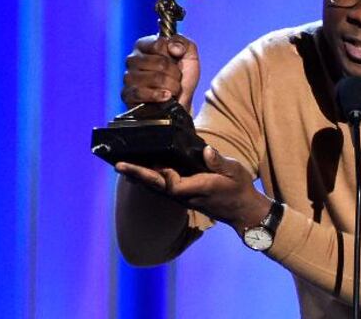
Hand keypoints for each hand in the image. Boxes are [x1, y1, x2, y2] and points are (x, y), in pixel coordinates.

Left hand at [115, 146, 271, 233]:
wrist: (241, 210)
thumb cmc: (239, 188)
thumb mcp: (236, 171)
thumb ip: (220, 162)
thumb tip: (206, 151)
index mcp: (199, 188)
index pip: (174, 185)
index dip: (166, 176)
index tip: (163, 165)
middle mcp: (186, 196)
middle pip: (157, 186)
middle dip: (138, 175)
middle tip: (119, 164)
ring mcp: (182, 197)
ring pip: (156, 188)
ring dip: (138, 177)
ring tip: (120, 166)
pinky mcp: (181, 196)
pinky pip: (160, 188)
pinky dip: (147, 179)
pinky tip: (137, 173)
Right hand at [122, 34, 199, 110]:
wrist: (182, 102)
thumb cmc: (182, 77)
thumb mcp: (188, 54)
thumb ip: (183, 42)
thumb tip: (173, 47)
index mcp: (144, 45)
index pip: (159, 44)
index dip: (174, 54)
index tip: (177, 59)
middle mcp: (133, 59)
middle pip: (160, 62)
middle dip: (175, 73)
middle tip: (176, 78)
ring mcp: (128, 77)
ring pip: (156, 78)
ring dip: (171, 86)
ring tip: (172, 89)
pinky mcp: (127, 94)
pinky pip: (143, 93)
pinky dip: (159, 96)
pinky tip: (166, 96)